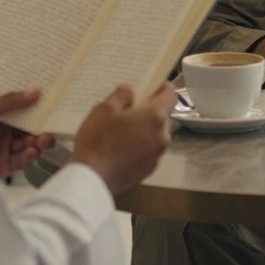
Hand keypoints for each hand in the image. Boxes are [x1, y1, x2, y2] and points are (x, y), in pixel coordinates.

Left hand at [0, 88, 55, 178]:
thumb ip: (10, 101)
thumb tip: (36, 90)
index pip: (21, 109)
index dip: (35, 106)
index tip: (53, 100)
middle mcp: (2, 131)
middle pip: (28, 127)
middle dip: (41, 125)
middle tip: (54, 123)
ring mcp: (3, 149)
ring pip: (28, 144)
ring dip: (38, 141)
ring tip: (44, 139)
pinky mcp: (4, 167)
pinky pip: (22, 160)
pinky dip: (29, 156)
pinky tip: (31, 151)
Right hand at [71, 82, 176, 196]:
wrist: (93, 181)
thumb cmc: (98, 141)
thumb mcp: (104, 111)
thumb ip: (121, 96)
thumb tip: (129, 90)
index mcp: (155, 117)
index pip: (171, 96)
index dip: (163, 87)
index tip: (154, 84)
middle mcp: (162, 137)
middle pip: (162, 117)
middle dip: (150, 111)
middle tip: (130, 108)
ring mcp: (157, 156)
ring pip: (156, 135)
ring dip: (145, 130)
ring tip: (123, 130)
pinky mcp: (148, 171)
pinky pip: (148, 151)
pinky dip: (140, 146)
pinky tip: (121, 148)